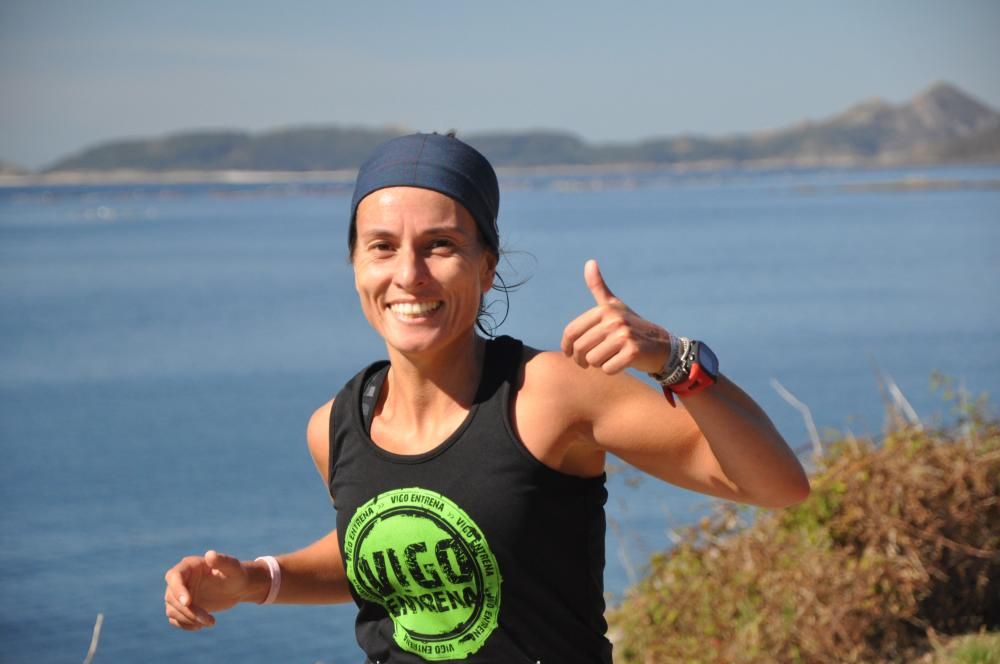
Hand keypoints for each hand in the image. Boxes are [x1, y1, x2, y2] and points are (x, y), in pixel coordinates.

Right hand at [163, 550, 255, 630]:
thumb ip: (223, 561)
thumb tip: (210, 554)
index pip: (174, 576)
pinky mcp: (183, 607)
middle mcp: (181, 580)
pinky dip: (186, 625)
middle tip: (207, 618)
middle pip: (171, 597)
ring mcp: (180, 594)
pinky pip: (175, 619)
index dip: (177, 589)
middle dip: (187, 610)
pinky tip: (202, 625)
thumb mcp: (233, 568)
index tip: (188, 602)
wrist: (238, 587)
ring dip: (188, 619)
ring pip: (172, 610)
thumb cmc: (236, 574)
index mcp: (189, 566)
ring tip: (210, 622)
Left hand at [561, 259, 670, 374]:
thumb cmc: (632, 326)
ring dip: (598, 365)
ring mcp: (624, 336)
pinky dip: (612, 370)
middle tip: (587, 362)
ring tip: (609, 358)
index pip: (571, 332)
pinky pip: (608, 369)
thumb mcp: (615, 306)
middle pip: (580, 348)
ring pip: (593, 361)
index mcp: (604, 310)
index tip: (569, 354)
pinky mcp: (633, 352)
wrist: (661, 345)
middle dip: (582, 360)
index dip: (566, 346)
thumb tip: (589, 262)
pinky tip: (621, 363)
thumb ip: (599, 287)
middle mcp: (614, 320)